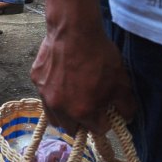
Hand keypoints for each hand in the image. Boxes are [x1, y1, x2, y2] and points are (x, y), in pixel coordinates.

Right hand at [30, 21, 136, 135]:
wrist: (74, 31)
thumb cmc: (99, 57)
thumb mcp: (122, 82)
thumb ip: (126, 106)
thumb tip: (126, 117)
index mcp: (83, 112)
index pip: (96, 130)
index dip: (105, 122)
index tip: (106, 111)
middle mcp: (60, 108)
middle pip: (70, 129)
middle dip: (81, 123)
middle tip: (89, 108)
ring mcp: (44, 94)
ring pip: (53, 116)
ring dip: (64, 114)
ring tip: (72, 100)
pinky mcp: (35, 80)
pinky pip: (44, 95)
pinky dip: (53, 94)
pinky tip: (61, 79)